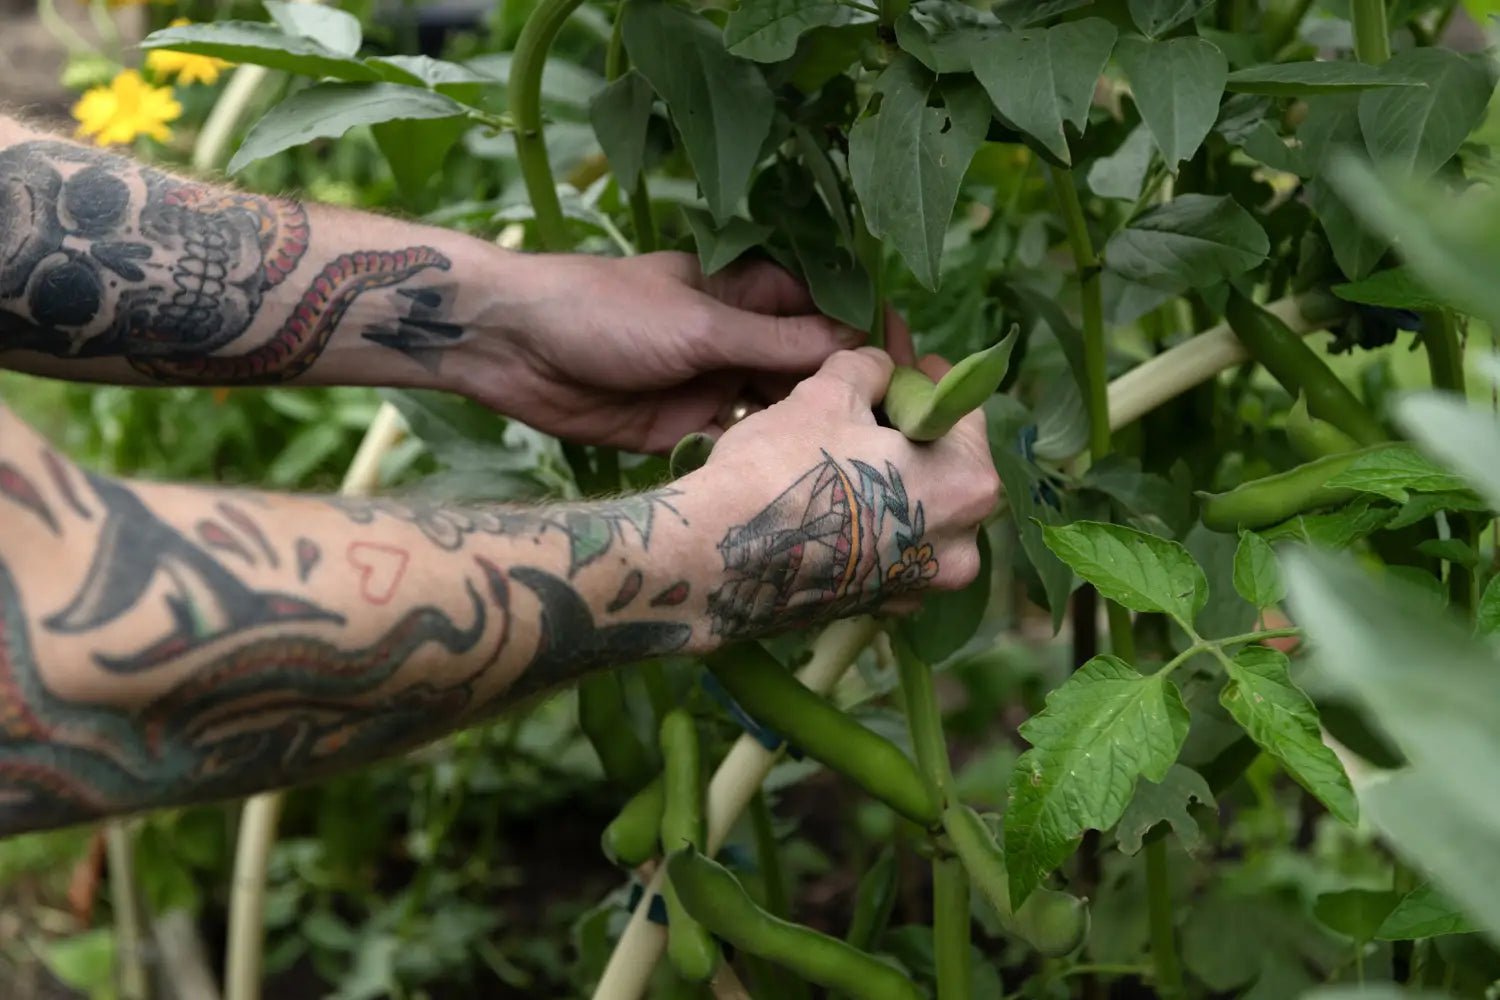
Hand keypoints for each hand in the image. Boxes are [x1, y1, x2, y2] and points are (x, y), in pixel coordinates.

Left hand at [460, 251, 913, 451]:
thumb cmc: (604, 311)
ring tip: (859, 471)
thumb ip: (775, 344)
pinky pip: (740, 447)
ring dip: (811, 435)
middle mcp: (740, 339)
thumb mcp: (699, 325)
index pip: (831, 312)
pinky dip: (764, 461)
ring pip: (781, 412)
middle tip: (897, 442)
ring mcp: (714, 386)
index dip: (874, 340)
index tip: (914, 377)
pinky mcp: (685, 431)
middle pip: (813, 368)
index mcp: (749, 292)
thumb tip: (859, 351)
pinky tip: (799, 485)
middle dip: (851, 397)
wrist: (511, 347)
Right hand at [682, 347, 999, 641]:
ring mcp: (921, 585)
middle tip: (866, 405)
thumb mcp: (829, 394)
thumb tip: (881, 367)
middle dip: (908, 433)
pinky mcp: (880, 606)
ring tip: (842, 448)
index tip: (902, 366)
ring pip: (915, 511)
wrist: (719, 561)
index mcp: (968, 486)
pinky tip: (830, 499)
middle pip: (943, 467)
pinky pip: (888, 548)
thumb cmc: (785, 468)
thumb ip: (869, 369)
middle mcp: (961, 546)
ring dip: (888, 478)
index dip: (927, 380)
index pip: (963, 413)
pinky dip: (869, 521)